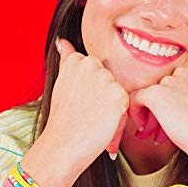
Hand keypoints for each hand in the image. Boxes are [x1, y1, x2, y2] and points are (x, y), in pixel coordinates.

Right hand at [41, 37, 128, 175]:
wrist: (62, 145)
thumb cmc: (62, 118)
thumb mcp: (61, 82)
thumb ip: (67, 59)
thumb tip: (63, 41)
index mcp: (78, 59)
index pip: (97, 70)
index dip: (91, 90)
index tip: (79, 102)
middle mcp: (91, 64)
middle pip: (110, 80)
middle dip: (103, 97)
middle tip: (86, 112)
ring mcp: (106, 79)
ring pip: (118, 92)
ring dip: (111, 108)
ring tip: (92, 119)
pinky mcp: (119, 95)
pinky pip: (126, 105)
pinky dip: (118, 118)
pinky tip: (100, 124)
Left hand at [127, 66, 187, 169]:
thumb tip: (172, 112)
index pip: (178, 83)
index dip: (173, 102)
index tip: (175, 119)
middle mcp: (185, 73)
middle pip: (164, 88)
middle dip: (161, 108)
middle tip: (161, 129)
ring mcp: (170, 81)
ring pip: (150, 94)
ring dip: (151, 113)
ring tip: (155, 132)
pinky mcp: (156, 93)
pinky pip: (135, 98)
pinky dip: (136, 113)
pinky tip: (143, 127)